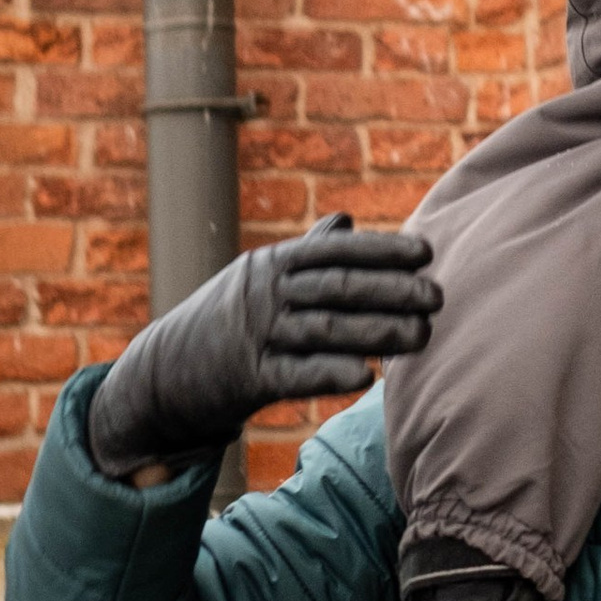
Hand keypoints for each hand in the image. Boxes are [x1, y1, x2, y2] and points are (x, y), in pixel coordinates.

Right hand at [88, 218, 441, 480]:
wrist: (162, 374)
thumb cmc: (228, 320)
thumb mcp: (260, 277)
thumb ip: (308, 251)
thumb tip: (347, 220)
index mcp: (273, 263)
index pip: (335, 251)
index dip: (381, 250)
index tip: (426, 252)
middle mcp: (265, 294)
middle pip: (337, 288)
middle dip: (391, 290)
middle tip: (438, 297)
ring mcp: (255, 335)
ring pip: (324, 330)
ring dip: (376, 333)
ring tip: (421, 335)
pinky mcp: (246, 380)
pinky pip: (293, 375)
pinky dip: (329, 374)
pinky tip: (364, 376)